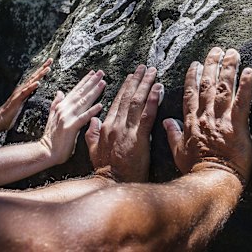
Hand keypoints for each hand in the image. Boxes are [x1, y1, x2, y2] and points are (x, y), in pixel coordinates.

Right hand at [0, 58, 52, 130]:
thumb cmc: (12, 113)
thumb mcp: (25, 103)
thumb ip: (30, 97)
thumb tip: (39, 95)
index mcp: (25, 89)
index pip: (36, 77)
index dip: (43, 70)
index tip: (50, 63)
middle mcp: (22, 88)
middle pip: (34, 76)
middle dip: (43, 67)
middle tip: (51, 59)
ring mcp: (19, 93)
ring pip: (31, 82)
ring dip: (39, 75)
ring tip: (47, 69)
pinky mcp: (17, 99)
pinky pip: (26, 92)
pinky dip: (32, 87)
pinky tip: (37, 83)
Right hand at [40, 70, 105, 164]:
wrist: (46, 151)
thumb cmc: (52, 137)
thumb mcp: (52, 117)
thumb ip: (56, 103)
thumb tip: (60, 92)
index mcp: (62, 106)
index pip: (75, 91)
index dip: (84, 81)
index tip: (93, 73)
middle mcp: (64, 109)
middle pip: (80, 93)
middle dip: (91, 82)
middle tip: (101, 73)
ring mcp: (67, 117)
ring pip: (83, 102)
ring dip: (94, 92)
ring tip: (103, 83)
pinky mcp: (71, 127)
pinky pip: (83, 118)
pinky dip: (92, 111)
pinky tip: (100, 105)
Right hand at [85, 65, 162, 181]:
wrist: (111, 186)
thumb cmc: (107, 172)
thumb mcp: (94, 151)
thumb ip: (93, 134)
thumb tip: (93, 120)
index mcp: (106, 127)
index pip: (117, 102)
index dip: (125, 88)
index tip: (131, 76)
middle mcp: (115, 125)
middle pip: (127, 97)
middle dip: (137, 80)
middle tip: (145, 66)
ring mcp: (126, 131)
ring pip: (137, 102)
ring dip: (146, 84)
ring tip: (153, 72)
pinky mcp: (138, 138)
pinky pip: (147, 115)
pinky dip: (153, 100)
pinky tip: (158, 88)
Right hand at [163, 47, 251, 184]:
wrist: (211, 181)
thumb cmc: (195, 170)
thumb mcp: (178, 152)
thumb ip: (172, 134)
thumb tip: (166, 121)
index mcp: (191, 122)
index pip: (190, 94)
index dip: (193, 76)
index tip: (196, 63)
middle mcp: (205, 116)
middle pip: (207, 85)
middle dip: (212, 65)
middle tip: (217, 49)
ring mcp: (221, 120)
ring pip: (224, 88)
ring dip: (228, 68)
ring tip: (233, 52)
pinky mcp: (237, 126)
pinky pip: (243, 102)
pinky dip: (246, 85)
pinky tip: (250, 71)